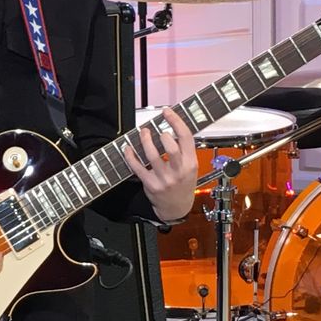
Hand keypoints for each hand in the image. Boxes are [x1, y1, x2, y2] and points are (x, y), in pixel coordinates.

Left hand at [122, 108, 196, 223]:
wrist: (177, 207)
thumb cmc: (184, 183)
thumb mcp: (191, 167)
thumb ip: (185, 150)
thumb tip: (171, 126)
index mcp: (191, 163)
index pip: (186, 138)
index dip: (176, 121)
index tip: (167, 112)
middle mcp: (178, 171)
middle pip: (170, 147)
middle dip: (162, 135)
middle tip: (156, 130)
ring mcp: (164, 179)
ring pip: (152, 155)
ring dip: (145, 140)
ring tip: (143, 133)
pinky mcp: (151, 184)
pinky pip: (138, 167)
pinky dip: (131, 156)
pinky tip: (128, 148)